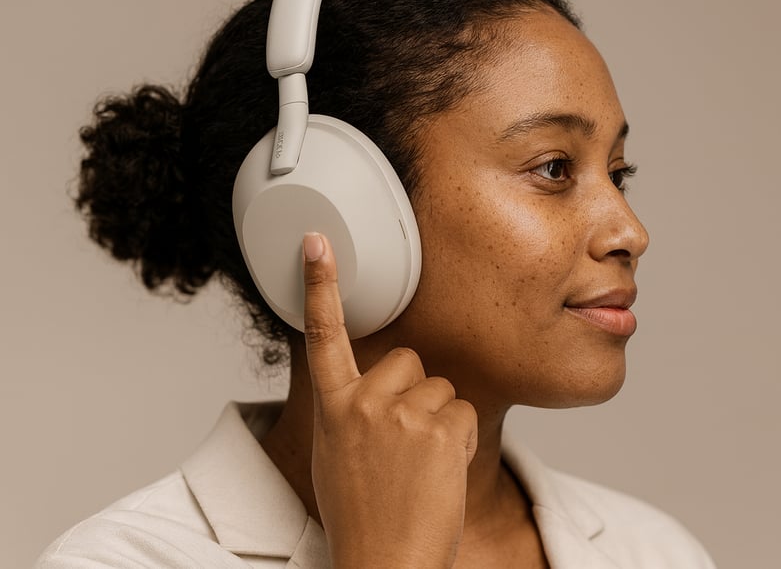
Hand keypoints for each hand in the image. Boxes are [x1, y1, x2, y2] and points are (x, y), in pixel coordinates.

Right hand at [301, 232, 478, 568]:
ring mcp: (402, 415)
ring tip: (420, 464)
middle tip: (403, 442)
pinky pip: (463, 411)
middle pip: (408, 360)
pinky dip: (460, 438)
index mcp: (333, 408)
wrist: (384, 562)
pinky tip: (440, 471)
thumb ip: (353, 413)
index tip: (318, 242)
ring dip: (439, 420)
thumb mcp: (336, 456)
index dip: (320, 284)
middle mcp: (364, 403)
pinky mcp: (440, 429)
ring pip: (440, 387)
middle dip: (414, 392)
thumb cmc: (362, 515)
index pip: (323, 334)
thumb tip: (374, 393)